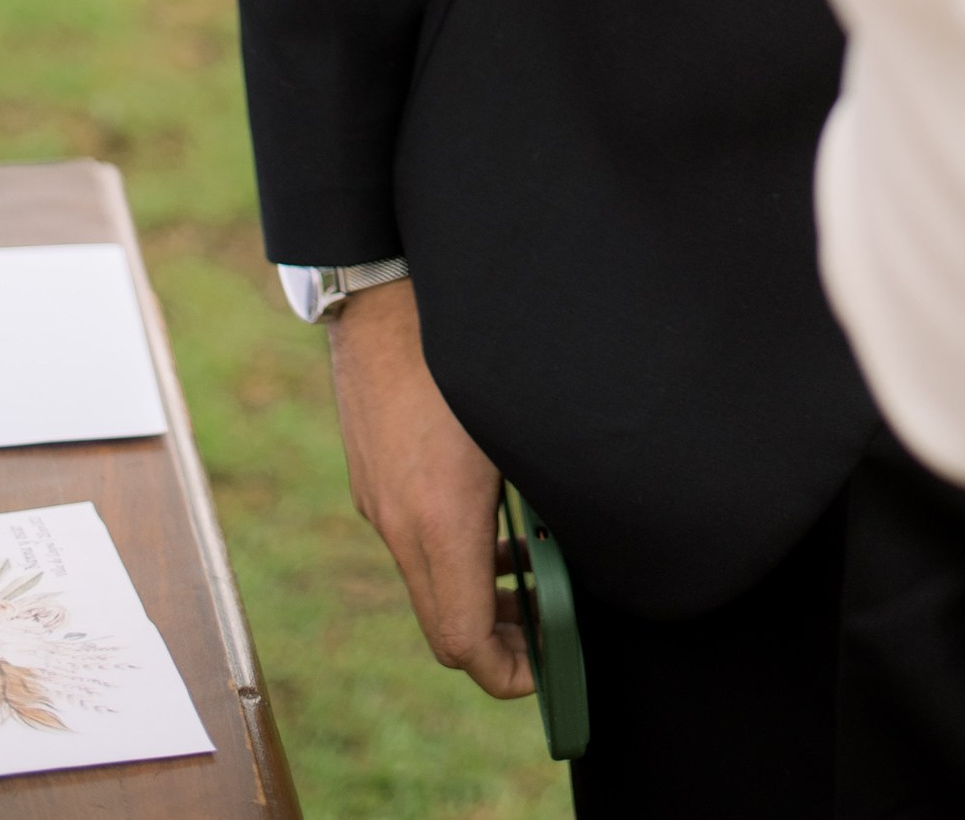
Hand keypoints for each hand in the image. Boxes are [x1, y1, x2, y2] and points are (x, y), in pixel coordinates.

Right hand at [324, 277, 534, 698]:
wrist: (386, 293)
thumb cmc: (466, 349)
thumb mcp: (525, 424)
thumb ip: (551, 490)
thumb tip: (592, 530)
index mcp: (440, 523)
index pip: (464, 642)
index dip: (508, 672)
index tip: (545, 670)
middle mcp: (399, 524)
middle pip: (443, 623)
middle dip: (497, 641)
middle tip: (546, 630)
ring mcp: (378, 500)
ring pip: (426, 580)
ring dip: (476, 592)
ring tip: (529, 572)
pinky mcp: (372, 475)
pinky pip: (411, 538)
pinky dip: (452, 551)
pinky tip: (492, 515)